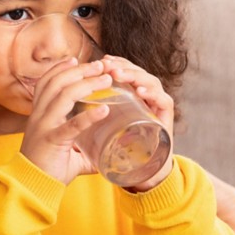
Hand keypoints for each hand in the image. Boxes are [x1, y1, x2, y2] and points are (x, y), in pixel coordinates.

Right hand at [19, 56, 116, 183]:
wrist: (30, 187)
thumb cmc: (48, 168)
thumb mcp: (65, 150)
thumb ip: (84, 148)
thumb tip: (106, 151)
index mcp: (40, 114)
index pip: (46, 83)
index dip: (60, 68)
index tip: (76, 58)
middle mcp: (40, 116)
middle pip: (57, 83)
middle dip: (80, 70)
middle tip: (100, 65)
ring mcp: (45, 127)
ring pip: (63, 96)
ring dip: (86, 84)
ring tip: (106, 79)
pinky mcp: (53, 142)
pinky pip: (71, 126)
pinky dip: (89, 117)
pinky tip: (105, 110)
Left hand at [99, 55, 174, 191]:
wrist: (145, 173)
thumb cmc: (124, 150)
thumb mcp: (107, 128)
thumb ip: (94, 117)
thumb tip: (66, 107)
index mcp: (135, 96)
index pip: (128, 72)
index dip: (115, 63)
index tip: (100, 61)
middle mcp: (149, 98)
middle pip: (139, 72)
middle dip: (123, 65)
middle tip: (107, 64)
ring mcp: (160, 107)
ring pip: (152, 81)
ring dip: (135, 75)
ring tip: (118, 74)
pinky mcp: (168, 119)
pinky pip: (163, 100)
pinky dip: (152, 93)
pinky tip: (140, 91)